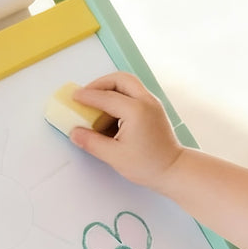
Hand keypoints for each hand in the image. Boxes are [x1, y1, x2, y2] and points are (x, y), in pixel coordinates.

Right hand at [69, 72, 183, 189]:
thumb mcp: (115, 157)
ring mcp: (152, 103)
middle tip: (86, 94)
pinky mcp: (154, 108)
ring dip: (110, 88)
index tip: (74, 97)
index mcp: (136, 111)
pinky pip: (134, 93)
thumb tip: (75, 133)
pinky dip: (120, 96)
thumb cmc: (149, 165)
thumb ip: (92, 143)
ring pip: (128, 83)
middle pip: (119, 79)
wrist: (173, 169)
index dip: (87, 96)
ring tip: (96, 103)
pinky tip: (111, 112)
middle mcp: (146, 101)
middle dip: (100, 84)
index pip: (106, 97)